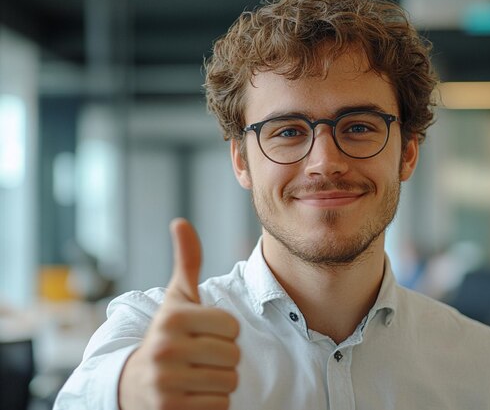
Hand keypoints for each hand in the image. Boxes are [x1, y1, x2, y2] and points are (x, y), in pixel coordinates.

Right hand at [119, 218, 239, 409]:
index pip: (232, 326)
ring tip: (196, 375)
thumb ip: (187, 262)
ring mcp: (165, 382)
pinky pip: (220, 406)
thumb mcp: (176, 299)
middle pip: (233, 355)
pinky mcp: (170, 409)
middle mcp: (165, 349)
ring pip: (229, 382)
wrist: (133, 384)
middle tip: (200, 358)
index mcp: (172, 319)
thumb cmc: (167, 335)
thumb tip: (181, 222)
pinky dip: (213, 403)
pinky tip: (193, 395)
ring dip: (219, 382)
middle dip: (223, 358)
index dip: (224, 332)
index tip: (203, 334)